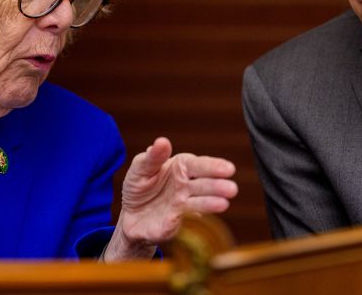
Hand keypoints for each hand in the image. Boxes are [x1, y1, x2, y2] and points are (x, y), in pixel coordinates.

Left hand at [103, 137, 237, 260]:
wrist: (130, 216)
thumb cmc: (138, 186)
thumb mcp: (140, 168)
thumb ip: (152, 157)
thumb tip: (162, 141)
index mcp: (181, 166)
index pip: (199, 164)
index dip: (214, 166)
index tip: (228, 169)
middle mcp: (187, 185)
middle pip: (205, 184)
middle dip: (218, 186)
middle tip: (232, 189)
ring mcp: (184, 203)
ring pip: (200, 202)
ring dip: (212, 203)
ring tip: (224, 203)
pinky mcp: (177, 221)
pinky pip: (187, 218)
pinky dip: (196, 216)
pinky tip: (203, 216)